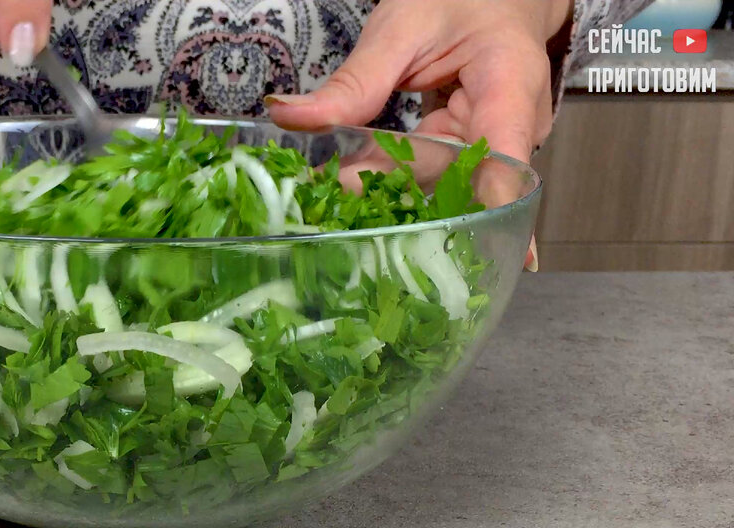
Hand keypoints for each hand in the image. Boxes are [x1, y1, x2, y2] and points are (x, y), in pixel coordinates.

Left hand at [266, 0, 570, 270]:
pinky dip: (391, 185)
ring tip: (325, 198)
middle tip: (328, 194)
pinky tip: (349, 199)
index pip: (503, 156)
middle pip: (456, 179)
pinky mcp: (470, 157)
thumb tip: (286, 115)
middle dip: (392, 193)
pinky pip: (430, 179)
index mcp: (511, 85)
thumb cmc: (457, 1)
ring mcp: (495, 148)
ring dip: (384, 195)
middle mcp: (514, 129)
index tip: (448, 232)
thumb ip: (354, 81)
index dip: (479, 202)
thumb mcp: (401, 29)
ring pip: (437, 185)